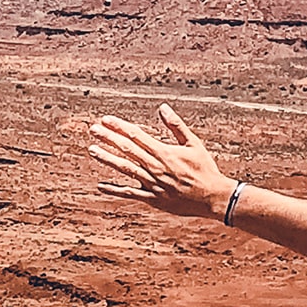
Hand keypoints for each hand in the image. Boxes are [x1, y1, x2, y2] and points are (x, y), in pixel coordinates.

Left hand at [89, 105, 237, 218]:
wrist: (213, 197)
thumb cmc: (205, 169)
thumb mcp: (194, 144)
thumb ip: (176, 126)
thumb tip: (162, 108)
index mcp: (164, 152)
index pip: (137, 136)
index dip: (119, 127)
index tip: (106, 120)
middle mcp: (155, 167)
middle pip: (127, 150)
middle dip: (108, 138)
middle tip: (93, 130)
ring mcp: (152, 184)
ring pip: (125, 169)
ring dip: (107, 159)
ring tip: (93, 150)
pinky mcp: (153, 199)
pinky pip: (130, 193)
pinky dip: (115, 190)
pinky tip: (101, 186)